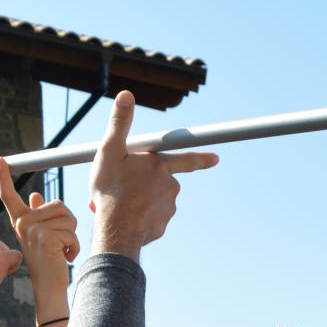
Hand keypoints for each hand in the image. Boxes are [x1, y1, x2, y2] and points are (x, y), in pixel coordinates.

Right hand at [0, 156, 78, 299]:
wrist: (49, 287)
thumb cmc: (49, 262)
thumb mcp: (41, 236)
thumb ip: (37, 214)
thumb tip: (35, 195)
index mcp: (20, 220)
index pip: (9, 195)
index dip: (3, 177)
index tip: (0, 160)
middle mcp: (23, 222)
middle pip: (58, 205)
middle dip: (68, 223)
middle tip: (60, 243)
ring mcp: (32, 229)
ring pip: (68, 217)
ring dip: (72, 235)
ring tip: (61, 250)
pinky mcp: (45, 237)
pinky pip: (71, 232)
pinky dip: (75, 246)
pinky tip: (65, 258)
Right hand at [88, 90, 217, 258]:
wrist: (116, 231)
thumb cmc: (112, 190)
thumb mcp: (110, 151)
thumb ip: (120, 123)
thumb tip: (126, 95)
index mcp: (161, 166)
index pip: (187, 159)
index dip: (202, 158)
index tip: (216, 159)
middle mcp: (170, 187)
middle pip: (159, 179)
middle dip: (141, 182)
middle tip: (120, 185)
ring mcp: (168, 208)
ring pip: (154, 198)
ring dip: (138, 198)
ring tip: (118, 201)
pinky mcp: (161, 226)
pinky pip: (151, 216)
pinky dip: (140, 215)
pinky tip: (125, 216)